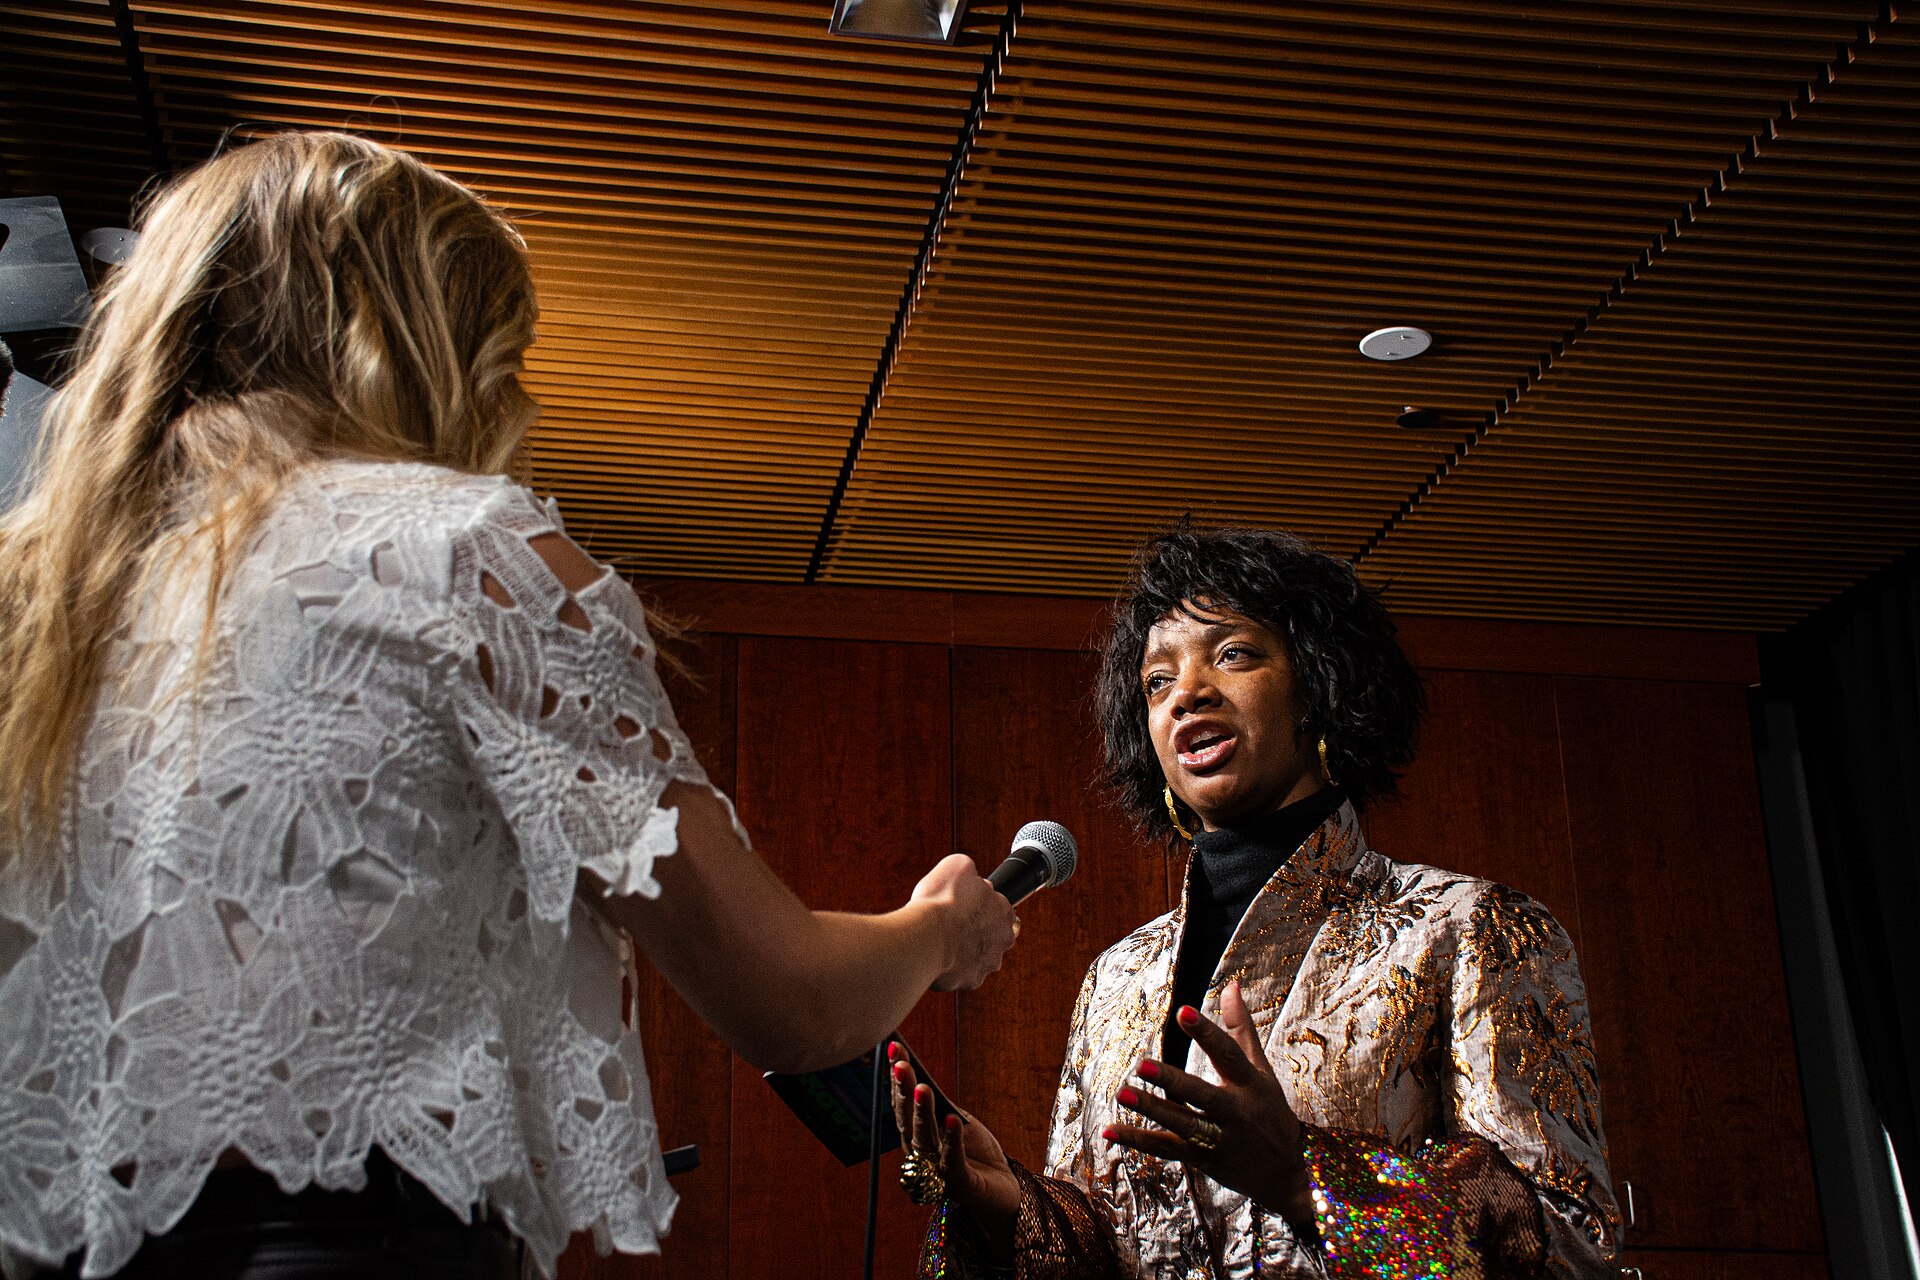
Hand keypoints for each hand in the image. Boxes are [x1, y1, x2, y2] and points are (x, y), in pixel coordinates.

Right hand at [890, 1043, 1020, 1261]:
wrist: (1002, 1190)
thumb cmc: (975, 1152)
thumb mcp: (956, 1120)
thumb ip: (940, 1105)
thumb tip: (920, 1076)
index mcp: (916, 1136)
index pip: (902, 1104)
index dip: (897, 1078)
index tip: (894, 1048)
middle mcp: (920, 1154)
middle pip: (907, 1120)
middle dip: (903, 1091)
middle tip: (900, 1064)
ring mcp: (937, 1172)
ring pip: (925, 1139)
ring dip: (923, 1113)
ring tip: (922, 1089)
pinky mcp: (959, 1185)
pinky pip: (953, 1161)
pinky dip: (951, 1140)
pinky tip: (952, 1120)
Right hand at [909, 854, 1017, 991]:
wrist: (929, 937)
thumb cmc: (942, 901)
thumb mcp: (957, 865)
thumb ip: (969, 869)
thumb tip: (969, 872)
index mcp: (1004, 910)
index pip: (1002, 908)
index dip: (982, 905)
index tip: (967, 905)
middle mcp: (1002, 939)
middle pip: (994, 934)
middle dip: (977, 930)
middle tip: (955, 924)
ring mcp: (988, 962)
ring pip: (980, 956)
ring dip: (965, 950)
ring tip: (943, 941)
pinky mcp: (972, 980)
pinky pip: (963, 974)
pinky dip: (953, 967)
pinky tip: (939, 956)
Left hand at [1103, 980, 1314, 1229]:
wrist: (1290, 1172)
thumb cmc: (1270, 1111)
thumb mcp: (1262, 1069)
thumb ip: (1242, 1028)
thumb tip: (1232, 985)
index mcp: (1250, 1083)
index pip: (1228, 1054)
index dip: (1206, 1033)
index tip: (1182, 1011)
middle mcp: (1236, 1111)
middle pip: (1202, 1094)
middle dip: (1171, 1081)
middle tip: (1140, 1064)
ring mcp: (1220, 1139)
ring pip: (1183, 1124)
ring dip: (1151, 1110)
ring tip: (1121, 1092)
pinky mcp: (1204, 1161)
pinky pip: (1168, 1150)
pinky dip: (1139, 1141)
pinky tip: (1110, 1131)